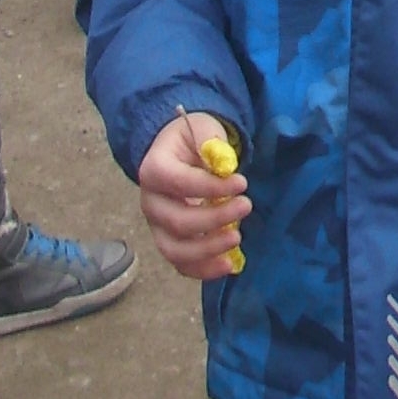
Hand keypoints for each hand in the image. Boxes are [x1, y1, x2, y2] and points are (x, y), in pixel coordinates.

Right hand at [137, 111, 249, 280]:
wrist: (178, 152)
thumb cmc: (192, 140)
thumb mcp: (203, 128)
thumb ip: (212, 142)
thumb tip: (225, 166)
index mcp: (154, 170)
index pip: (180, 183)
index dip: (211, 187)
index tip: (242, 182)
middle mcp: (150, 202)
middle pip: (178, 222)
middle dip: (215, 219)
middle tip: (246, 206)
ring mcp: (157, 226)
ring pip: (176, 250)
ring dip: (209, 249)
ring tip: (237, 239)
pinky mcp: (169, 242)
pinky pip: (181, 264)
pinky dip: (203, 270)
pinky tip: (228, 265)